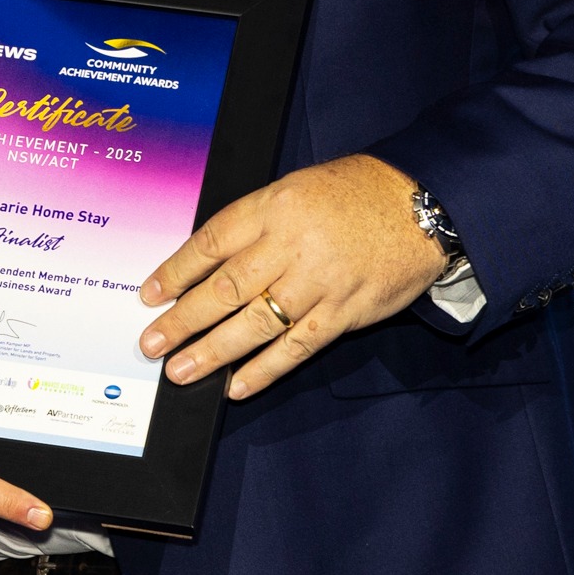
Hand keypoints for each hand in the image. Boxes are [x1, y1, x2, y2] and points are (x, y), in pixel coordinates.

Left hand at [138, 153, 449, 401]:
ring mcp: (319, 282)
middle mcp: (292, 245)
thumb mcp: (297, 189)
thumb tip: (208, 264)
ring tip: (181, 370)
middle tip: (152, 342)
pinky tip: (237, 385)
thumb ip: (255, 223)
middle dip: (182, 319)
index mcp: (275, 207)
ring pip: (255, 323)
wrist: (424, 206)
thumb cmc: (357, 193)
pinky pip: (297, 346)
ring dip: (213, 351)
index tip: (149, 294)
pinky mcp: (345, 312)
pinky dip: (265, 369)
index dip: (176, 271)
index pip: (211, 242)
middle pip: (225, 288)